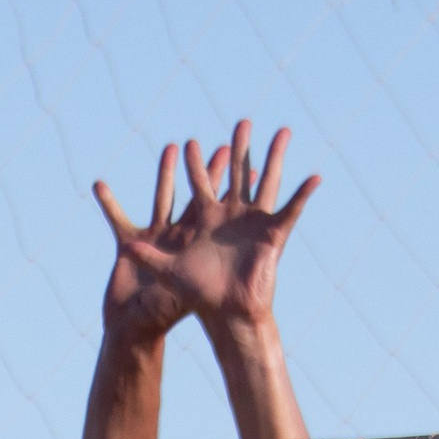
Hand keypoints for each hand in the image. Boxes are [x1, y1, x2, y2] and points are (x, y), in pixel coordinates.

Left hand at [93, 121, 317, 344]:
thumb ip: (148, 257)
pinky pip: (291, 210)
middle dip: (238, 147)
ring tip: (282, 131)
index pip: (201, 184)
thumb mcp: (170, 273)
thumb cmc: (200, 296)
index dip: (196, 165)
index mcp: (208, 220)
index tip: (191, 142)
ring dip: (274, 157)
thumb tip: (124, 247)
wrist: (228, 316)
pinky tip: (315, 177)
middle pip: (235, 173)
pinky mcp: (272, 235)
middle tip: (241, 121)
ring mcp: (254, 223)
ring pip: (265, 181)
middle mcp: (232, 216)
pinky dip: (303, 195)